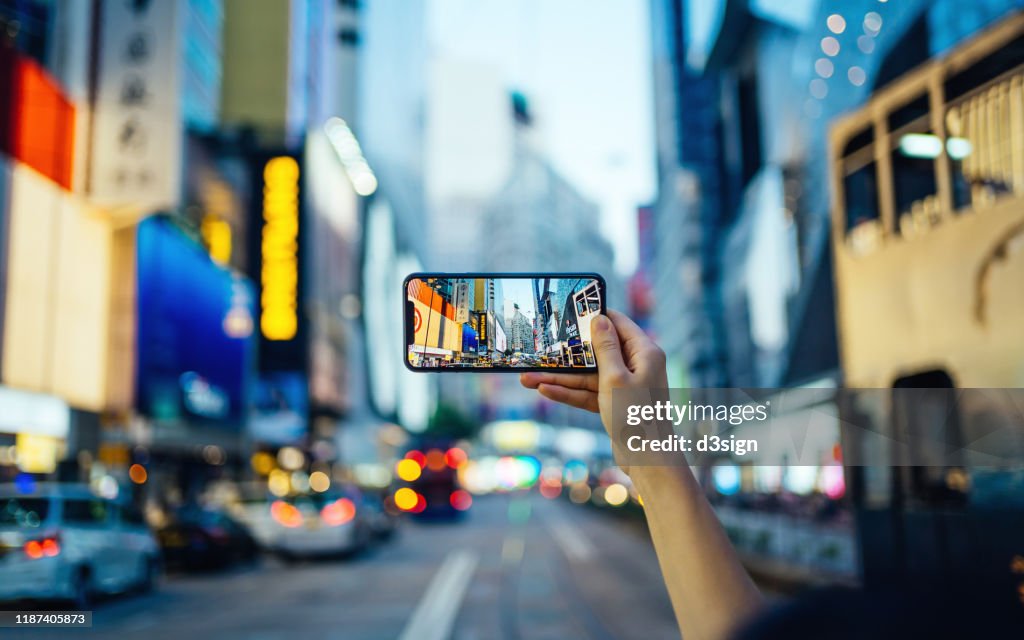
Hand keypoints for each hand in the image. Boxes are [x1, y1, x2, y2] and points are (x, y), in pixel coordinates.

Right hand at [520, 309, 667, 447]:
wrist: (648, 461)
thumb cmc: (636, 417)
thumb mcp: (615, 378)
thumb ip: (605, 347)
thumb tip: (599, 318)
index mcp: (644, 353)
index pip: (618, 324)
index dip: (594, 317)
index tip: (569, 312)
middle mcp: (637, 366)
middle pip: (597, 353)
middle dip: (567, 356)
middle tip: (540, 349)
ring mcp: (625, 386)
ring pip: (588, 377)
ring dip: (560, 379)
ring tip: (528, 378)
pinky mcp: (616, 405)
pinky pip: (590, 394)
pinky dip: (570, 394)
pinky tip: (545, 391)